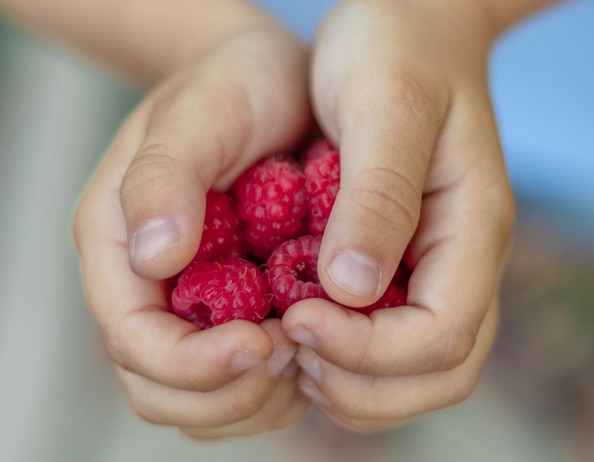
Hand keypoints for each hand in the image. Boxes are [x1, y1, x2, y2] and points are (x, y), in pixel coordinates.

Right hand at [73, 23, 311, 438]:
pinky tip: (314, 352)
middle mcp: (149, 288)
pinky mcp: (232, 312)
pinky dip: (277, 389)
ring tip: (308, 355)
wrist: (272, 80)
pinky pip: (242, 385)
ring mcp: (191, 306)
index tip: (264, 343)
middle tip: (293, 354)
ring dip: (257, 400)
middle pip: (162, 390)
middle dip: (229, 392)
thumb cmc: (233, 86)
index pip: (136, 341)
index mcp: (119, 246)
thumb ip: (164, 179)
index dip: (194, 364)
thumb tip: (153, 258)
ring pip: (203, 403)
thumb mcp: (198, 115)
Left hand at [282, 0, 514, 431]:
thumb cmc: (399, 46)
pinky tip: (297, 329)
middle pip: (438, 372)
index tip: (298, 320)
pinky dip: (345, 360)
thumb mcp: (386, 104)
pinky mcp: (406, 265)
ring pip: (415, 372)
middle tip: (290, 350)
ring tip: (290, 349)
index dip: (368, 351)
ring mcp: (436, 268)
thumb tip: (352, 290)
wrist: (409, 22)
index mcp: (472, 227)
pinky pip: (387, 343)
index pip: (442, 335)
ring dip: (353, 383)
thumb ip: (377, 195)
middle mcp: (462, 262)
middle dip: (362, 384)